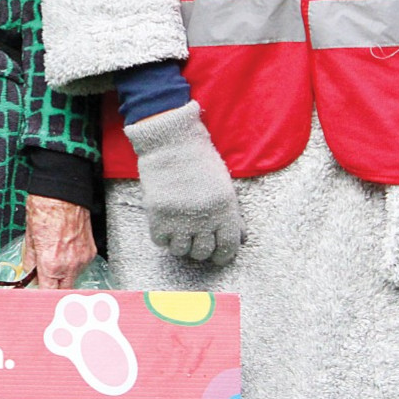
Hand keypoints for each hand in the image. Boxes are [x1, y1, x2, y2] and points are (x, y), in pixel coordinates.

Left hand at [20, 194, 96, 289]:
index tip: (35, 294)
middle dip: (53, 290)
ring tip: (55, 266)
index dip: (40, 295)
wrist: (63, 190)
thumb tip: (28, 270)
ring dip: (64, 278)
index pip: (47, 293)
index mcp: (52, 263)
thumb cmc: (46, 207)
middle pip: (63, 292)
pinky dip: (72, 266)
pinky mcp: (90, 251)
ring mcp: (83, 259)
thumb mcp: (30, 236)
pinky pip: (81, 267)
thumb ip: (30, 258)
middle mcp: (70, 265)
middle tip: (44, 283)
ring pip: (73, 280)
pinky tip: (65, 255)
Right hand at [125, 101, 242, 265]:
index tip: (216, 254)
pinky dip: (163, 237)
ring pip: (181, 251)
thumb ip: (232, 215)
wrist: (170, 142)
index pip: (228, 248)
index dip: (222, 255)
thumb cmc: (200, 161)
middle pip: (203, 253)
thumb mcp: (224, 186)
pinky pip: (161, 242)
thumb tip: (239, 239)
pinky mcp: (158, 216)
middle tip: (195, 238)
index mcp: (225, 209)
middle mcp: (204, 217)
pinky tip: (166, 223)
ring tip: (179, 230)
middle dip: (200, 249)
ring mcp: (179, 218)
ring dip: (181, 244)